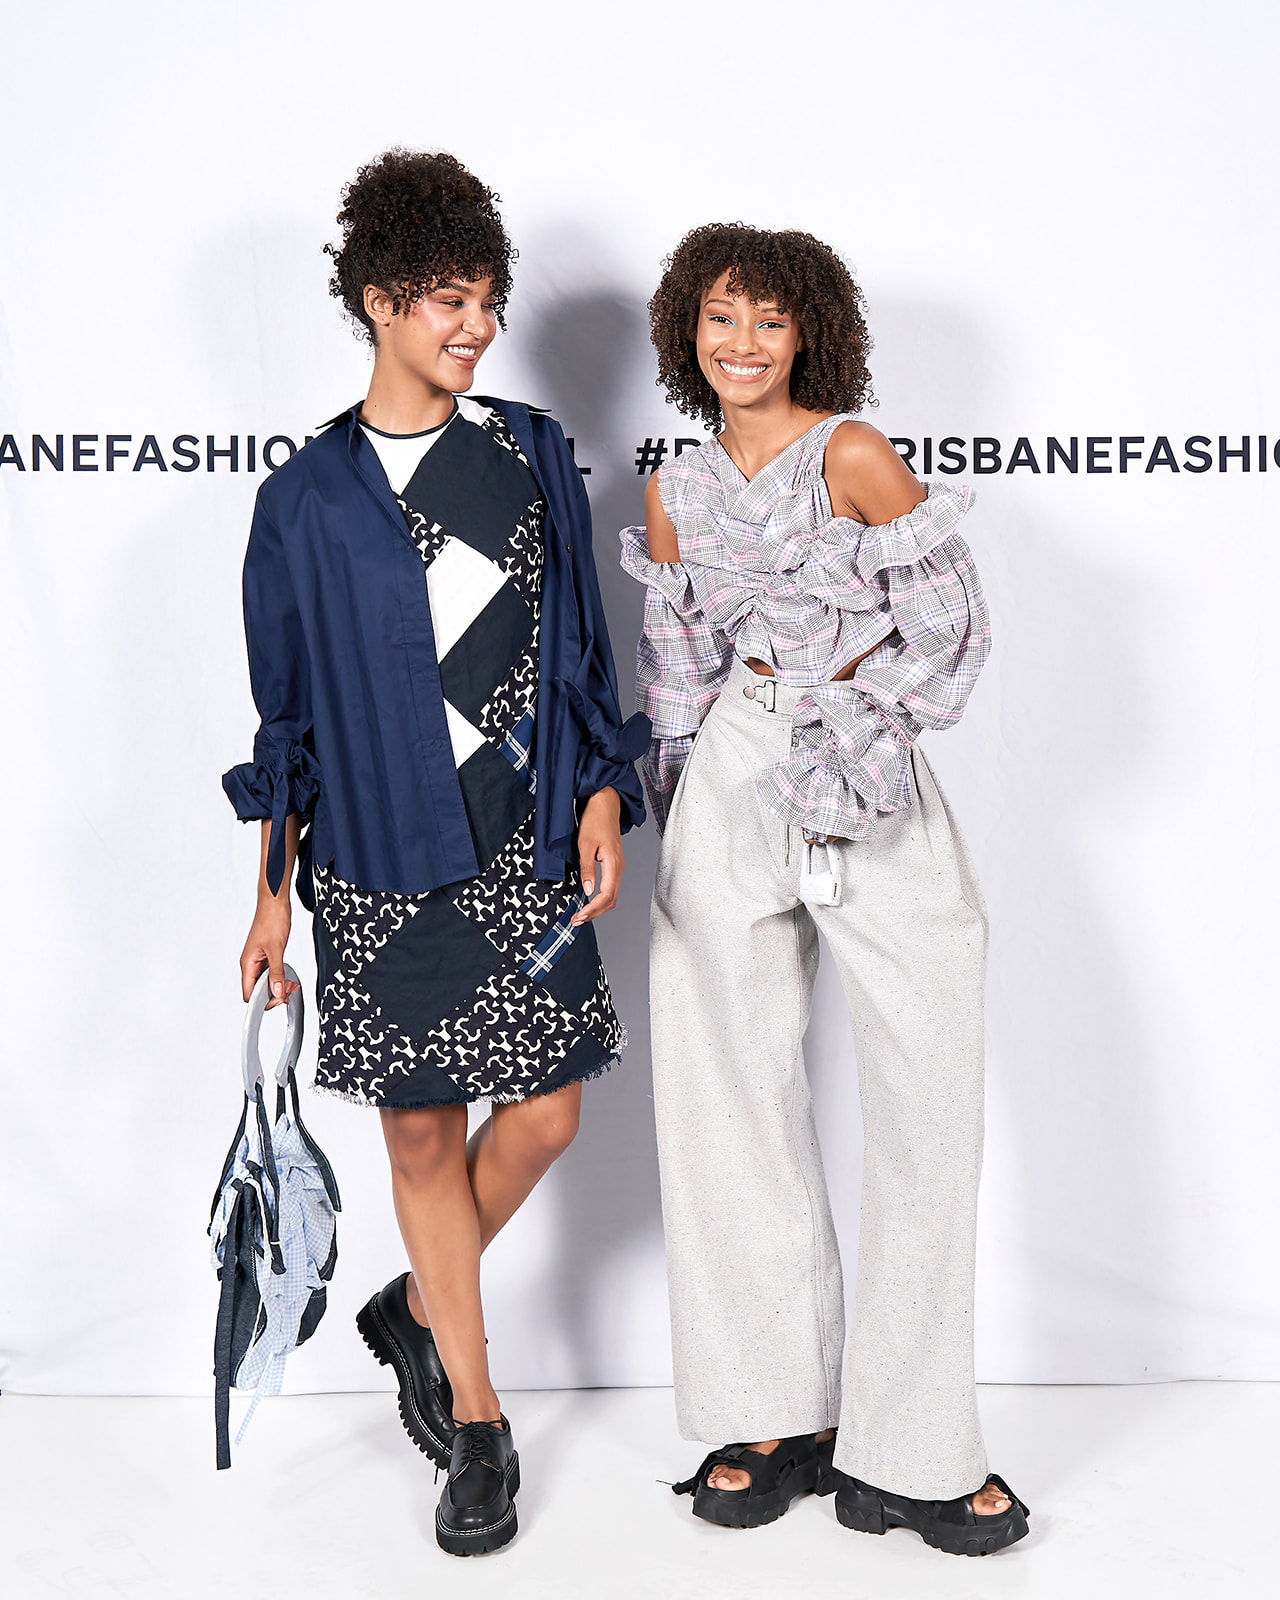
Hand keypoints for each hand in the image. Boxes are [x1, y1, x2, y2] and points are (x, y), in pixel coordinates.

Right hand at [240, 899, 298, 1008]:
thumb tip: (277, 992)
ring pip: (265, 980)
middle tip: (288, 992)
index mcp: (247, 963)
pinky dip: (279, 976)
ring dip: (277, 985)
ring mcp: (258, 958)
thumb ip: (276, 972)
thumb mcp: (276, 949)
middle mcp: (250, 963)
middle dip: (272, 994)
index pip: (249, 993)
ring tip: (290, 985)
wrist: (275, 901)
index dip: (262, 1001)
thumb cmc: (272, 920)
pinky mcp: (266, 953)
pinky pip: (270, 971)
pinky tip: (288, 976)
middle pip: (257, 989)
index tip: (278, 1000)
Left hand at [572, 787, 623, 926]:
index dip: (593, 909)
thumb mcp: (585, 845)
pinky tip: (589, 902)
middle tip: (576, 921)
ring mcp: (618, 867)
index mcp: (613, 864)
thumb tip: (589, 891)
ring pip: (612, 896)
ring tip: (581, 915)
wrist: (604, 804)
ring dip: (597, 908)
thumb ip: (587, 869)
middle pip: (611, 900)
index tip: (579, 916)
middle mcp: (619, 868)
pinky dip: (600, 899)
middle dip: (594, 913)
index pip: (606, 895)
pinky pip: (610, 888)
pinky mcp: (614, 865)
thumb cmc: (594, 821)